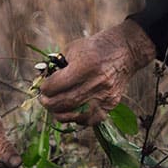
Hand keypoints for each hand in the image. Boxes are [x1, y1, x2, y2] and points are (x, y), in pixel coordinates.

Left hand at [39, 19, 155, 125]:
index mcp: (85, 65)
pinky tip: (71, 113)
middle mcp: (96, 82)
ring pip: (76, 114)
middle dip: (49, 103)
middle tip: (44, 100)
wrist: (126, 50)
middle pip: (65, 102)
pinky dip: (78, 119)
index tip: (42, 87)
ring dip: (60, 113)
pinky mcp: (111, 104)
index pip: (57, 84)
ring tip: (54, 108)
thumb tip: (43, 81)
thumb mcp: (74, 48)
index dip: (45, 88)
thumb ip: (59, 65)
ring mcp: (105, 95)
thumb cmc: (96, 47)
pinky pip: (91, 120)